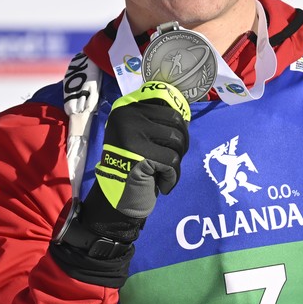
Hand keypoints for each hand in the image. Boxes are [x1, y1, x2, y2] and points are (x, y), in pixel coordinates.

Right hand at [79, 81, 190, 242]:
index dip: (180, 129)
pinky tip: (162, 184)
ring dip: (176, 163)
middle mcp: (126, 117)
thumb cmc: (134, 163)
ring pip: (176, 143)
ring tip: (164, 173)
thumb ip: (155, 121)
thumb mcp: (139, 133)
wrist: (117, 195)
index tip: (174, 145)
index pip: (169, 110)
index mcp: (126, 108)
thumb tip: (186, 115)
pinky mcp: (138, 156)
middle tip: (172, 161)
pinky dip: (172, 177)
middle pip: (176, 124)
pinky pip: (171, 162)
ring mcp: (131, 136)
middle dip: (181, 146)